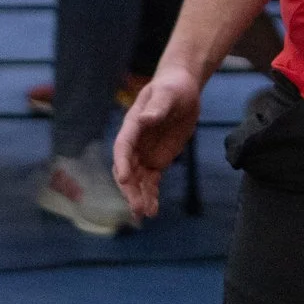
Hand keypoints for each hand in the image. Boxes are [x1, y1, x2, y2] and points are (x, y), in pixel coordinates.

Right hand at [111, 63, 203, 217]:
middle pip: (127, 169)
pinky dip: (151, 195)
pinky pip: (151, 182)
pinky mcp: (157, 161)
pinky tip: (153, 210)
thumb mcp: (167, 94)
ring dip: (140, 197)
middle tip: (138, 207)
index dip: (122, 163)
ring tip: (147, 214)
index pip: (123, 147)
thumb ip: (156, 108)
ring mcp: (144, 154)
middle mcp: (135, 144)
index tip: (125, 179)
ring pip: (138, 180)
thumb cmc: (172, 88)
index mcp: (132, 126)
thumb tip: (144, 120)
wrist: (181, 91)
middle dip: (130, 189)